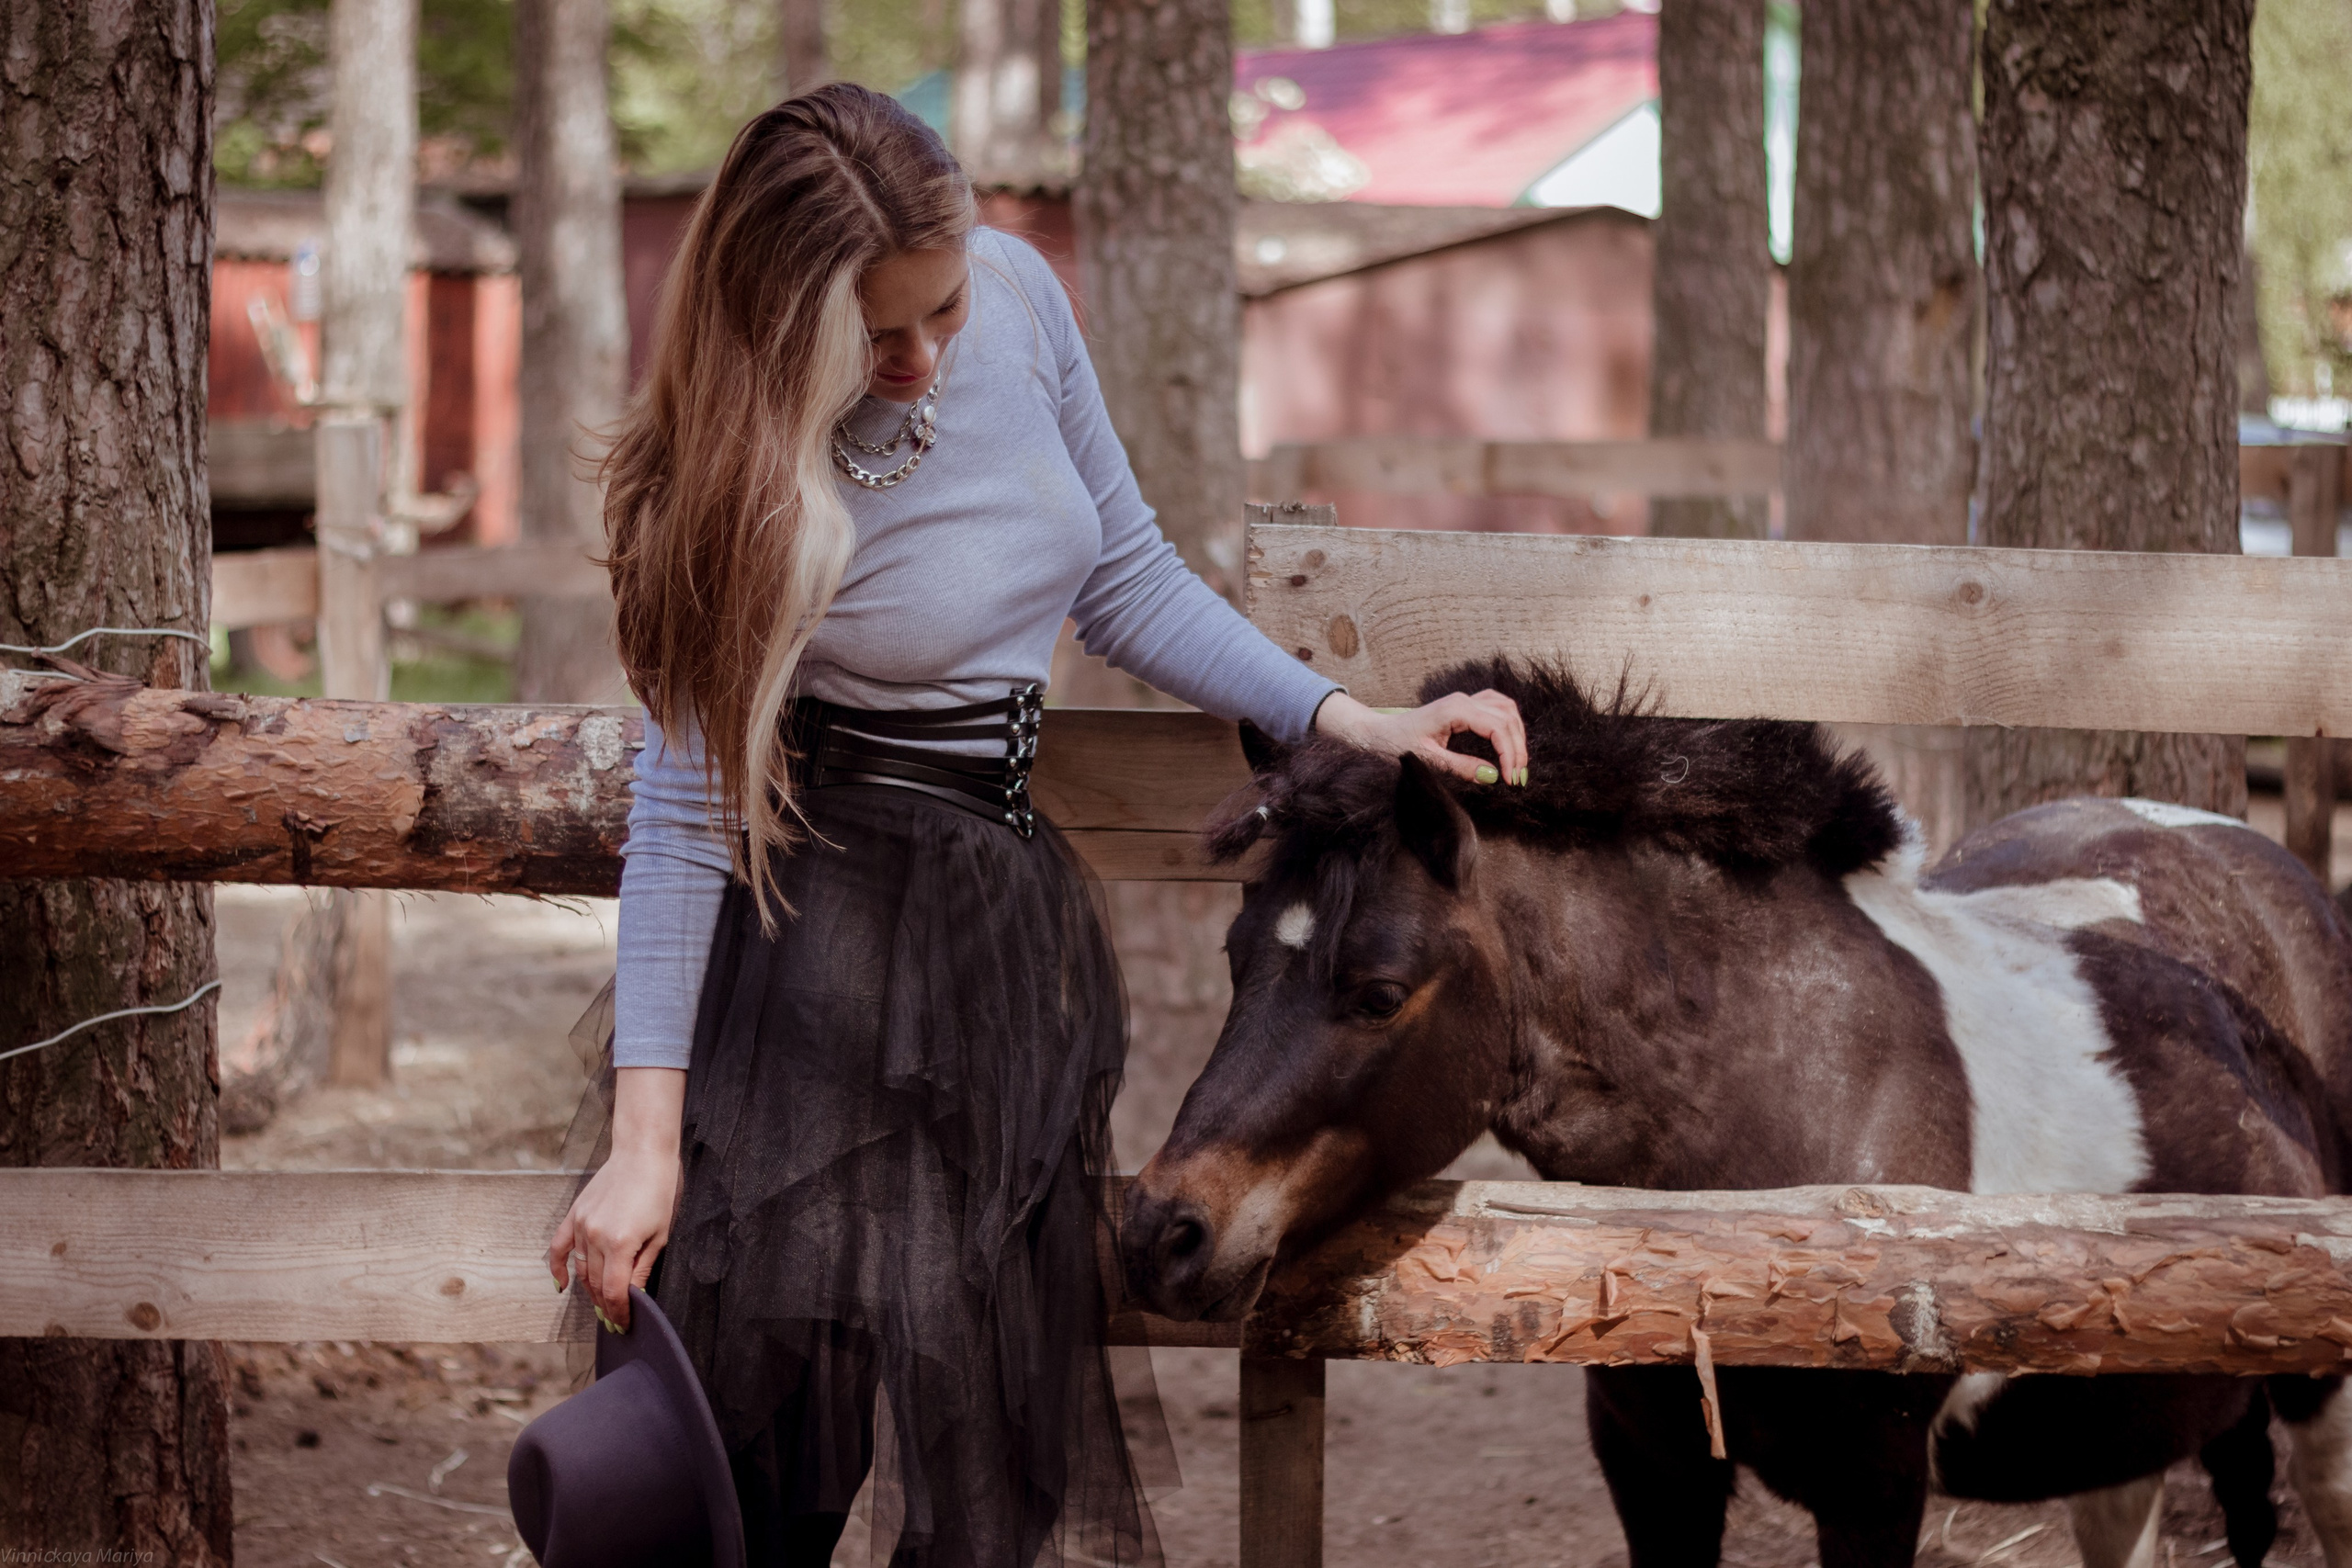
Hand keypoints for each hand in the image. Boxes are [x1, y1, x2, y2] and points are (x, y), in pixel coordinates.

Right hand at [546, 1066, 685, 1332]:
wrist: (642, 1154)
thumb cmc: (659, 1192)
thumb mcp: (660, 1235)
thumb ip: (642, 1269)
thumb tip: (633, 1297)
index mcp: (620, 1244)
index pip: (614, 1292)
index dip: (619, 1313)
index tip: (624, 1324)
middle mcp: (595, 1237)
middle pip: (596, 1285)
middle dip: (606, 1306)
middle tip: (615, 1321)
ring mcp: (581, 1226)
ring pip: (581, 1270)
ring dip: (590, 1290)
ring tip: (601, 1304)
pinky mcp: (574, 1215)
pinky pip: (558, 1248)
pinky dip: (557, 1268)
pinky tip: (562, 1284)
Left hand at [1311, 689, 1528, 785]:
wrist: (1378, 733)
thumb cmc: (1397, 745)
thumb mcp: (1429, 760)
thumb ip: (1461, 768)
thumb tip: (1492, 776)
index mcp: (1456, 709)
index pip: (1497, 728)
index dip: (1510, 755)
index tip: (1511, 780)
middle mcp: (1463, 700)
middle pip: (1507, 718)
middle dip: (1517, 749)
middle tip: (1518, 778)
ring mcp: (1465, 700)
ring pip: (1506, 709)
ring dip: (1516, 735)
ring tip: (1517, 764)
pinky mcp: (1464, 705)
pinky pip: (1497, 707)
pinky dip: (1508, 724)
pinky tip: (1509, 743)